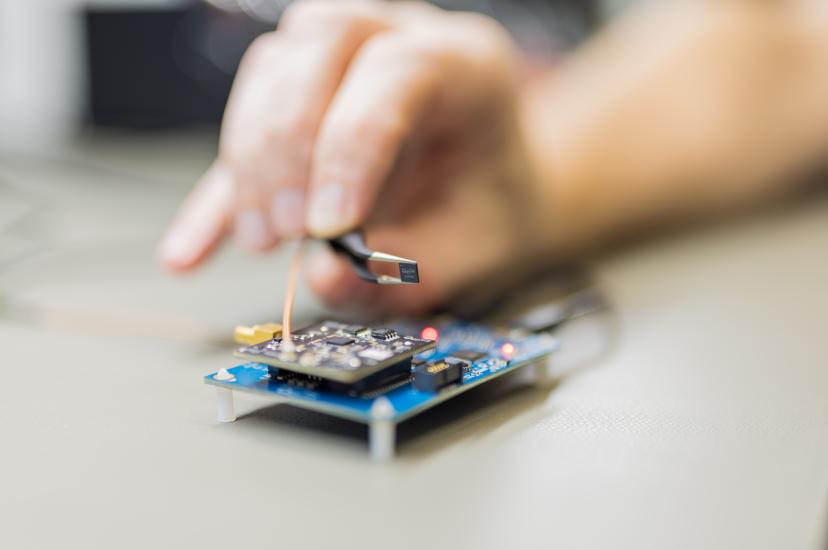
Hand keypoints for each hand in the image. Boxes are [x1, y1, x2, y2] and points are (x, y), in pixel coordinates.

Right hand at [159, 0, 553, 314]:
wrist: (492, 193)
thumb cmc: (490, 209)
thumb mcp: (474, 249)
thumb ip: (413, 269)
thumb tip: (327, 281)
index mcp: (465, 64)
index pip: (397, 72)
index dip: (351, 145)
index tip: (329, 226)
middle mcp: (399, 38)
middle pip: (320, 45)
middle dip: (288, 144)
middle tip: (285, 232)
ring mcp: (345, 57)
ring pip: (274, 68)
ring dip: (251, 157)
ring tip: (260, 239)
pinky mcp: (301, 101)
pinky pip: (245, 131)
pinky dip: (219, 194)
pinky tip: (192, 252)